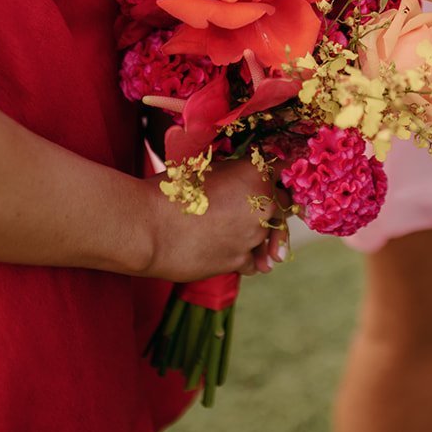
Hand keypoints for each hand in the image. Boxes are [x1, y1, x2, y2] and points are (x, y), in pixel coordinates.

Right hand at [141, 157, 291, 282]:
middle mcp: (263, 204)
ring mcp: (254, 235)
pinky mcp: (240, 261)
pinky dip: (247, 259)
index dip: (278, 176)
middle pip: (282, 207)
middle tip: (261, 213)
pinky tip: (232, 254)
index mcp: (256, 174)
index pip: (283, 171)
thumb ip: (232, 173)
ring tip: (240, 237)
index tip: (276, 182)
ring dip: (260, 238)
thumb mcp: (205, 170)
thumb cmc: (170, 191)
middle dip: (273, 209)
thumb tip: (240, 177)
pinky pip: (254, 261)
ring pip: (268, 237)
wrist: (148, 227)